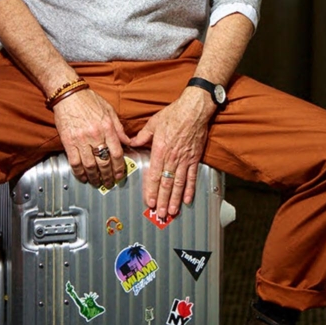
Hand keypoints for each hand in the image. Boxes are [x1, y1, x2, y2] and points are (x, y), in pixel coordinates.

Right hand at [52, 89, 130, 188]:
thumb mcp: (109, 110)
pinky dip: (79, 172)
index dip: (120, 168)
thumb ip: (119, 128)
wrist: (68, 93)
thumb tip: (129, 142)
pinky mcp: (68, 141)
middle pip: (104, 162)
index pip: (117, 153)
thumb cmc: (89, 100)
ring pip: (90, 165)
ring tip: (97, 183)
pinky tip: (83, 177)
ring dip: (94, 177)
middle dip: (108, 176)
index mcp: (107, 127)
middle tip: (110, 183)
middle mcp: (95, 135)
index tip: (120, 175)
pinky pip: (74, 162)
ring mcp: (81, 139)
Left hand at [129, 87, 214, 217]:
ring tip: (172, 212)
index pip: (154, 175)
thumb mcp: (153, 124)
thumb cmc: (173, 115)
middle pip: (167, 184)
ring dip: (176, 199)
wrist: (194, 110)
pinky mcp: (194, 159)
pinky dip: (190, 190)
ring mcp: (185, 160)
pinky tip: (188, 200)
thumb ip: (142, 137)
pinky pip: (192, 177)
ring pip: (179, 184)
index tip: (149, 202)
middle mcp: (172, 158)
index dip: (152, 190)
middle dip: (163, 200)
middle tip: (160, 214)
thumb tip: (131, 143)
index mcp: (160, 150)